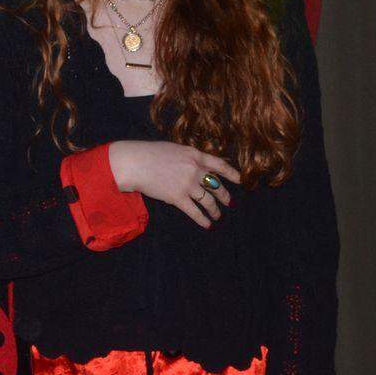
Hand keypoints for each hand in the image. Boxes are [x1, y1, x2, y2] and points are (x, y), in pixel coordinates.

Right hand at [106, 140, 240, 228]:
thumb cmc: (150, 154)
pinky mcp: (178, 198)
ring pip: (208, 201)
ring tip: (217, 215)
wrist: (134, 163)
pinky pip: (195, 212)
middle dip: (225, 195)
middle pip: (216, 185)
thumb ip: (189, 157)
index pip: (220, 164)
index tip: (241, 180)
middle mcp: (195, 170)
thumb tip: (200, 166)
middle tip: (229, 201)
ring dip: (215, 210)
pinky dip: (203, 219)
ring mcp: (187, 184)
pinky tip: (207, 224)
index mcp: (194, 155)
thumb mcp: (174, 149)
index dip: (232, 173)